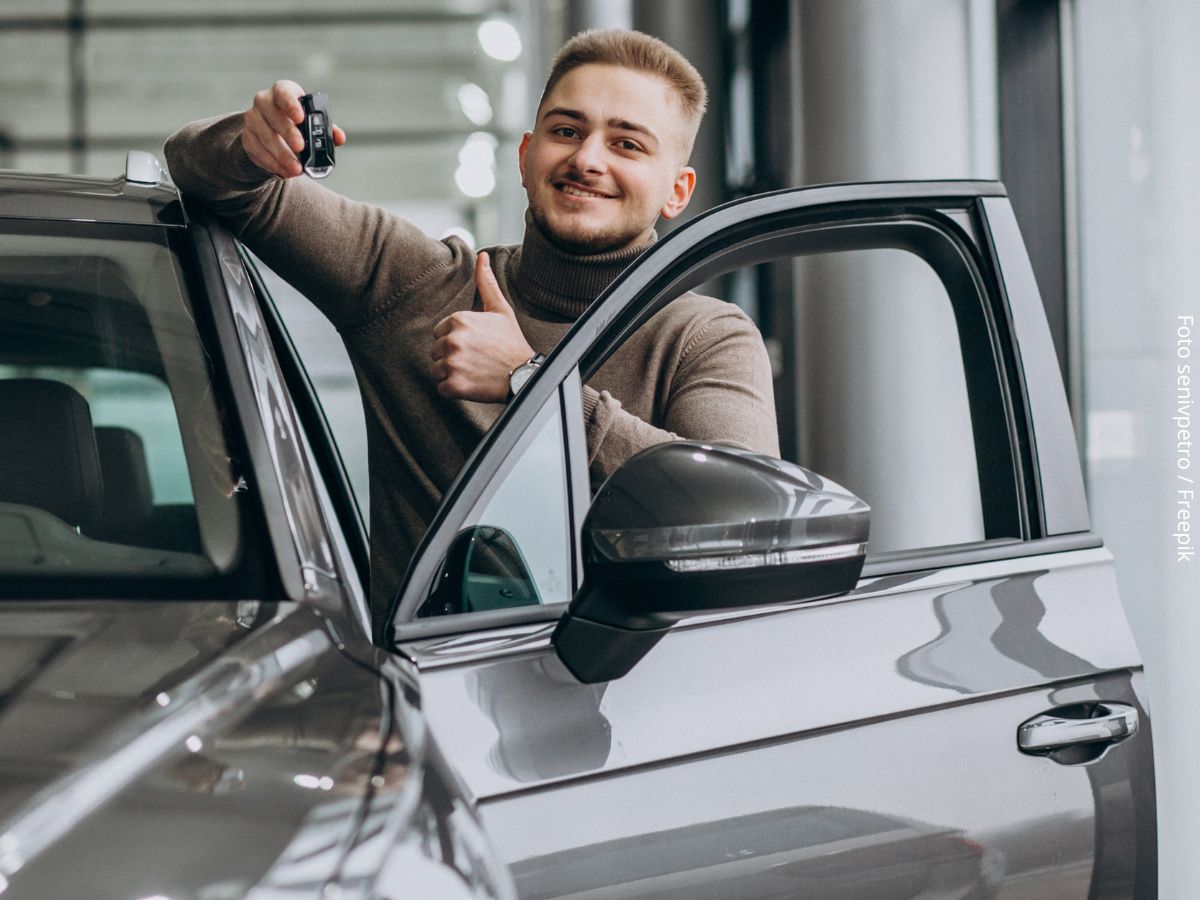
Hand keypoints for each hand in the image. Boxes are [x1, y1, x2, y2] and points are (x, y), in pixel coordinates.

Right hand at [242, 80, 346, 177]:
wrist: (273, 134)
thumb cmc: (298, 124)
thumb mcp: (312, 123)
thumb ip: (326, 129)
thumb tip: (339, 137)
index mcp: (283, 92)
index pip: (284, 92)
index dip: (291, 104)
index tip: (301, 118)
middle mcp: (264, 102)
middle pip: (272, 114)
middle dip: (287, 132)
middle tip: (301, 148)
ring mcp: (253, 119)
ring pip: (264, 135)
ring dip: (281, 154)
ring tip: (296, 169)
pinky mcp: (247, 137)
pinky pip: (257, 150)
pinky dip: (272, 163)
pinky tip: (284, 172)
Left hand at [431, 252, 534, 402]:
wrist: (525, 375)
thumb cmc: (511, 342)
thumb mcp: (500, 309)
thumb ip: (486, 283)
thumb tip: (481, 255)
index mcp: (459, 320)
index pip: (440, 333)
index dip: (456, 340)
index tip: (475, 346)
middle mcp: (453, 340)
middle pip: (436, 351)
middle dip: (452, 357)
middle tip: (476, 360)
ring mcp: (452, 363)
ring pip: (437, 370)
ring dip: (452, 374)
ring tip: (474, 371)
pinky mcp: (454, 385)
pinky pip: (442, 388)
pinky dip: (454, 389)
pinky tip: (472, 384)